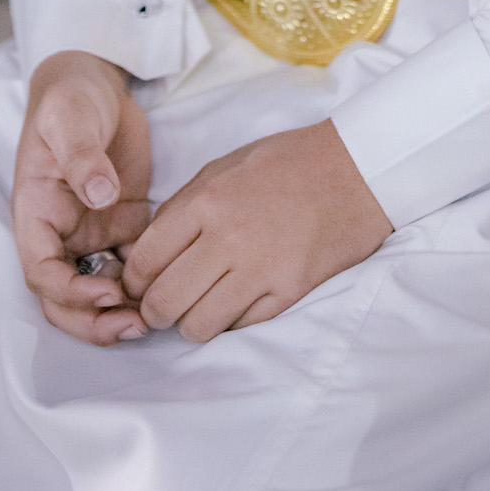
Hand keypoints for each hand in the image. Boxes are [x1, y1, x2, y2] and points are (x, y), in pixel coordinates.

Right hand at [12, 51, 152, 343]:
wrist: (94, 81)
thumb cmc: (70, 100)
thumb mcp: (70, 120)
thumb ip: (81, 156)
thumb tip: (100, 194)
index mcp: (36, 214)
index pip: (42, 272)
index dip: (71, 293)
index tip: (107, 291)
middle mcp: (61, 233)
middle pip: (66, 299)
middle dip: (95, 321)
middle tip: (136, 325)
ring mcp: (92, 232)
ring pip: (98, 292)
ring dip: (120, 313)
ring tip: (157, 317)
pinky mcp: (123, 224)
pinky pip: (132, 267)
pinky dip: (147, 285)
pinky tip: (174, 284)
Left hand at [120, 119, 391, 343]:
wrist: (355, 171)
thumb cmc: (287, 163)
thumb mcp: (224, 167)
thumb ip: (184, 207)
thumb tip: (149, 252)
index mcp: (206, 201)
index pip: (145, 261)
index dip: (133, 281)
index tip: (140, 285)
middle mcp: (227, 238)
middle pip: (165, 302)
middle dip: (155, 311)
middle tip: (163, 306)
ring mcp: (259, 270)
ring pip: (198, 326)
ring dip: (191, 323)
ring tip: (198, 308)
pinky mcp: (287, 292)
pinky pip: (239, 327)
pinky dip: (230, 322)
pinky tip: (234, 303)